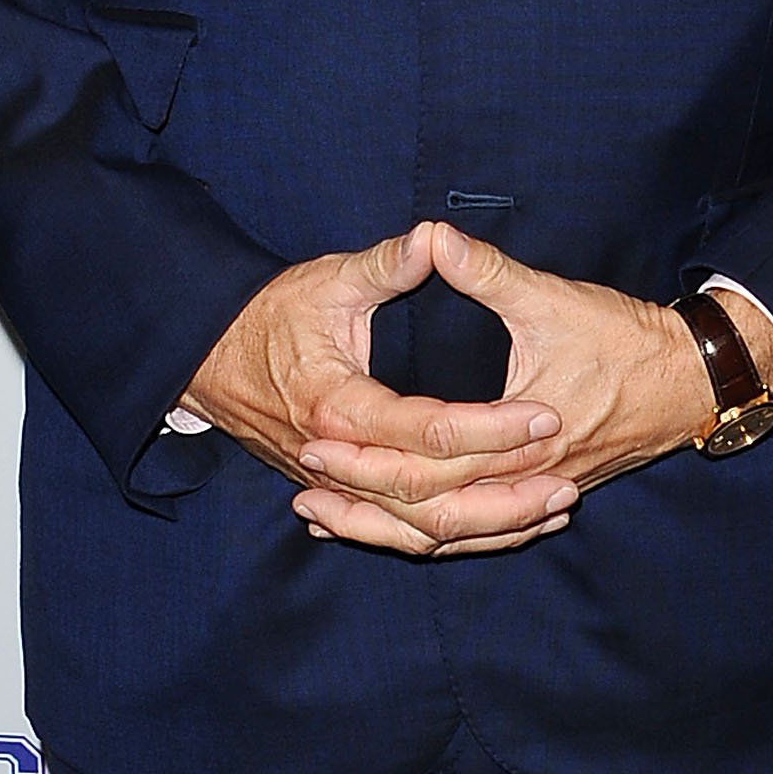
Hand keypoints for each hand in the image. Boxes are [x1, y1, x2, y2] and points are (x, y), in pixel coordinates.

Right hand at [184, 225, 578, 557]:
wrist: (208, 357)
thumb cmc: (269, 313)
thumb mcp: (328, 280)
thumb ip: (385, 264)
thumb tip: (434, 237)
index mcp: (339, 405)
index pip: (428, 432)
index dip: (490, 426)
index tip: (544, 412)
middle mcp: (337, 458)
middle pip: (430, 496)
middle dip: (502, 487)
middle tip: (564, 469)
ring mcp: (336, 485)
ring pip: (419, 528)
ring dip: (488, 524)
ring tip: (552, 509)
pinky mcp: (340, 494)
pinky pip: (401, 533)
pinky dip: (453, 536)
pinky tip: (502, 530)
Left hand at [293, 226, 772, 551]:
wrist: (690, 378)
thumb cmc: (624, 337)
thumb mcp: (551, 297)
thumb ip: (485, 271)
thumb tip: (430, 236)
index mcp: (517, 432)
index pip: (427, 459)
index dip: (367, 453)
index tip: (315, 438)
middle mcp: (523, 477)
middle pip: (428, 511)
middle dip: (362, 501)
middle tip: (304, 489)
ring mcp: (535, 492)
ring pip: (451, 534)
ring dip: (387, 531)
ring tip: (329, 522)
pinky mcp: (545, 492)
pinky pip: (482, 534)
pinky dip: (434, 536)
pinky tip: (402, 529)